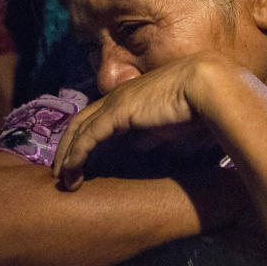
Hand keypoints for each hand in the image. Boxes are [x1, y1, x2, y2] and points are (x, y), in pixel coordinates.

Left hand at [52, 53, 230, 190]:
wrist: (206, 86)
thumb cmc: (195, 103)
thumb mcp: (168, 124)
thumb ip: (150, 134)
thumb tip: (139, 145)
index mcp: (129, 96)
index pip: (97, 117)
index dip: (84, 138)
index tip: (78, 160)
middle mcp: (117, 96)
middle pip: (80, 122)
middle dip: (67, 147)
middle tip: (60, 172)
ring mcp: (115, 103)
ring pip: (78, 129)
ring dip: (67, 155)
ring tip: (63, 179)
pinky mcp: (117, 113)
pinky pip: (88, 137)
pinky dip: (76, 155)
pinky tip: (71, 172)